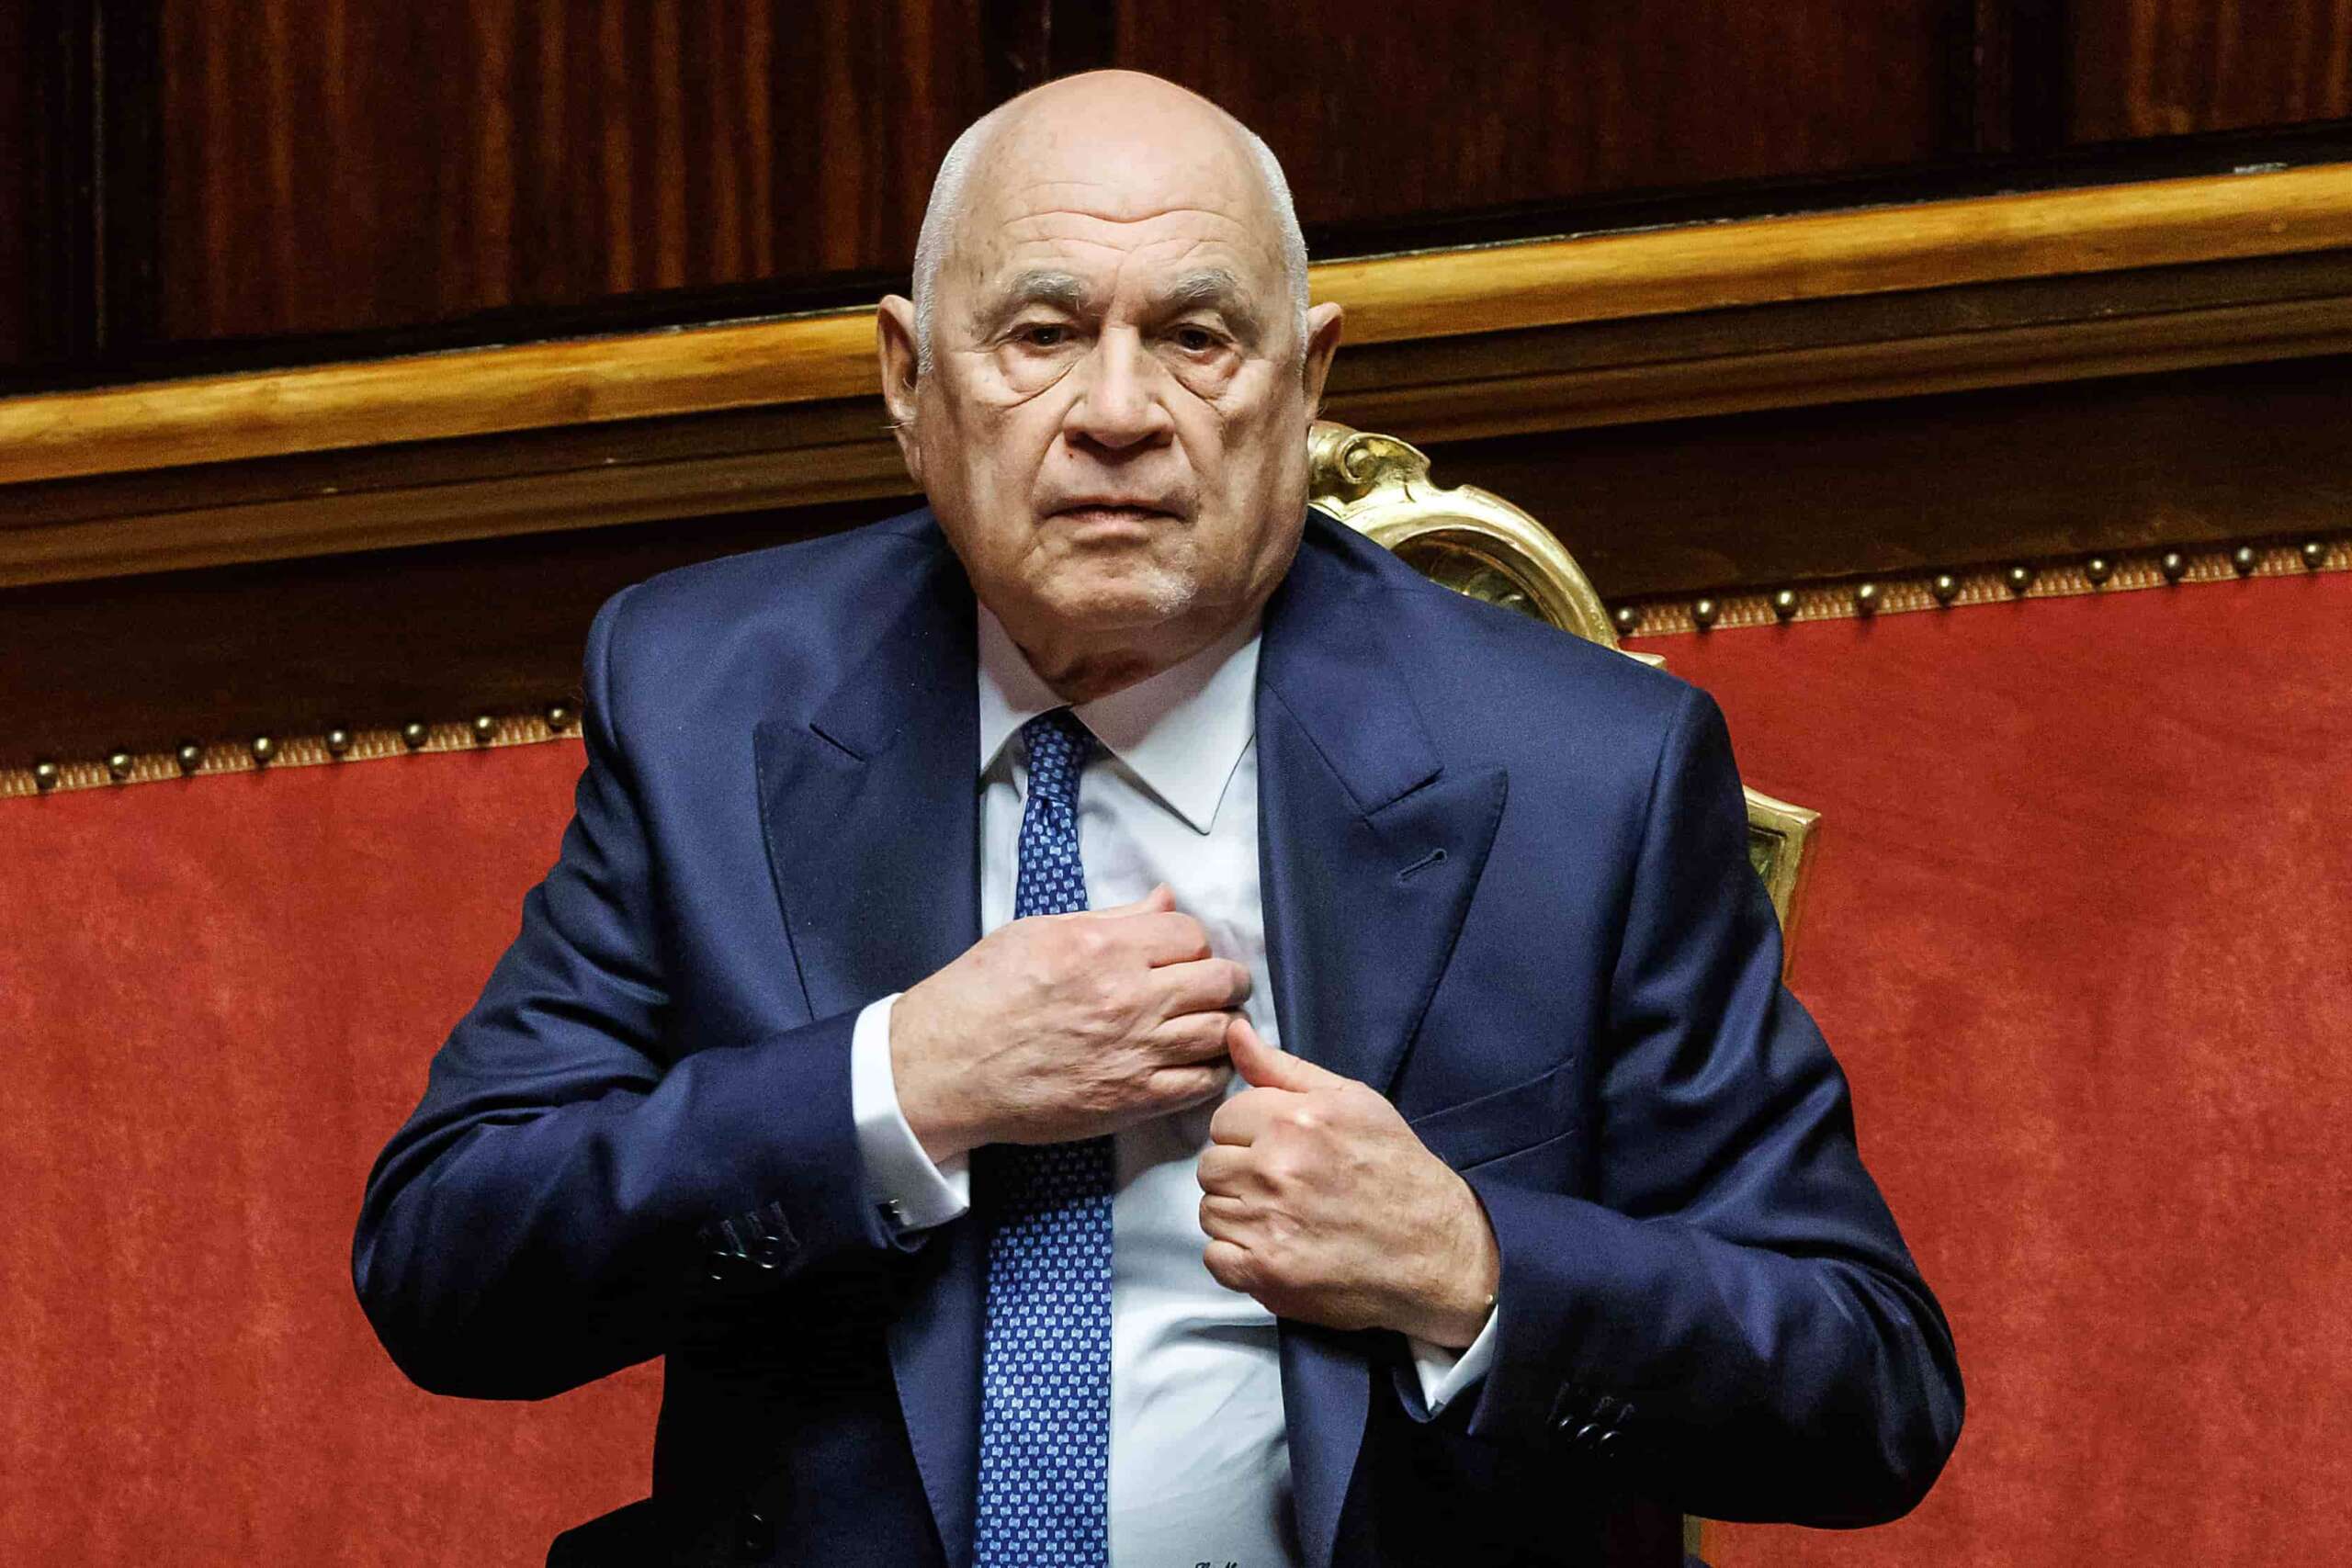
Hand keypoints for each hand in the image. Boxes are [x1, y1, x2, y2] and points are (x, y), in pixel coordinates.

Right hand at [890, 885, 1249, 1161]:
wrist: (947, 1066)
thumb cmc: (982, 993)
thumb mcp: (1039, 932)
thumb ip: (1112, 917)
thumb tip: (1164, 900)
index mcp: (1105, 947)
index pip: (1191, 933)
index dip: (1191, 942)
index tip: (1183, 954)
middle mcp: (1130, 997)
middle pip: (1220, 981)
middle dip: (1224, 979)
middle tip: (1213, 986)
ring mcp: (1136, 1052)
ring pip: (1220, 1032)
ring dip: (1222, 1024)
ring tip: (1207, 1023)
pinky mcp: (1132, 1099)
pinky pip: (1201, 1083)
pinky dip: (1211, 1070)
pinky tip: (1196, 1062)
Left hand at [1197, 1017, 1500, 1347]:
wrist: (1435, 1251)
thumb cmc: (1395, 1171)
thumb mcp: (1351, 1101)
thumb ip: (1282, 1068)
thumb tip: (1234, 1030)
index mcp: (1296, 1119)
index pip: (1223, 1120)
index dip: (1248, 1136)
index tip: (1278, 1151)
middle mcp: (1278, 1168)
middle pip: (1210, 1166)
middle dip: (1241, 1175)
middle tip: (1285, 1189)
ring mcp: (1270, 1223)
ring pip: (1210, 1212)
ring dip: (1239, 1217)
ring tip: (1286, 1219)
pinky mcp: (1266, 1271)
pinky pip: (1215, 1257)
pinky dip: (1239, 1258)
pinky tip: (1278, 1249)